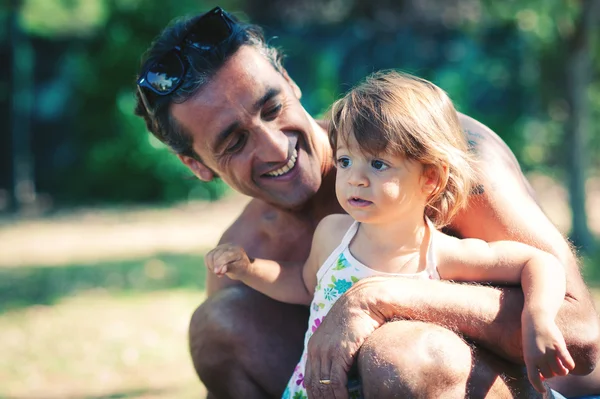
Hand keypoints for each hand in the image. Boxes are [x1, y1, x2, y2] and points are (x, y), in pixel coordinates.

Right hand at [205, 244, 250, 279]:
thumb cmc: (241, 269)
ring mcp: (221, 247)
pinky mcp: (216, 250)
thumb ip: (231, 268)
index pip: (226, 255)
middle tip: (219, 275)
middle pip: (217, 255)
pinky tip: (214, 269)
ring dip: (211, 266)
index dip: (220, 264)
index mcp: (237, 251)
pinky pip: (207, 256)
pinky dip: (208, 264)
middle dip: (215, 266)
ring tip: (218, 273)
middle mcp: (229, 246)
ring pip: (210, 255)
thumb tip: (222, 269)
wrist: (240, 266)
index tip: (216, 272)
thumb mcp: (239, 270)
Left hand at [304, 278, 386, 398]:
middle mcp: (316, 350)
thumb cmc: (359, 320)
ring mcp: (326, 351)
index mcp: (314, 347)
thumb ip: (339, 353)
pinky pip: (336, 383)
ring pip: (324, 387)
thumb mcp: (342, 337)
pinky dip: (341, 396)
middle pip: (314, 387)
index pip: (310, 380)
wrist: (364, 300)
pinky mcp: (339, 352)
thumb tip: (346, 372)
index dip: (317, 396)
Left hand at [522, 312, 574, 392]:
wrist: (535, 319)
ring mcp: (549, 352)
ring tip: (562, 367)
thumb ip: (534, 364)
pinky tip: (569, 364)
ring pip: (560, 371)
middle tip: (552, 367)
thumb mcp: (529, 351)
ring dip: (562, 371)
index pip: (533, 378)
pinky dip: (570, 366)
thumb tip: (543, 378)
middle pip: (550, 375)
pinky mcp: (558, 346)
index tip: (542, 390)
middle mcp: (538, 357)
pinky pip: (568, 363)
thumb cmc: (531, 336)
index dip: (538, 386)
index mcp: (528, 359)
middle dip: (552, 374)